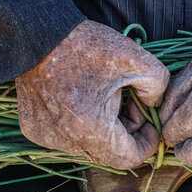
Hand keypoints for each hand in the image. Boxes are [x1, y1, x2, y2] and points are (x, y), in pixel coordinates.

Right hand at [16, 20, 168, 169]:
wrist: (35, 32)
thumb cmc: (85, 45)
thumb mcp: (136, 58)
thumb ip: (158, 85)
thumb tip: (153, 104)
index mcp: (90, 130)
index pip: (129, 158)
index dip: (147, 143)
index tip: (150, 121)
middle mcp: (65, 141)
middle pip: (109, 153)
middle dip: (127, 132)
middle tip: (131, 102)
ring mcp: (46, 137)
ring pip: (89, 145)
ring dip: (105, 128)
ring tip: (107, 96)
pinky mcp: (34, 129)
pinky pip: (67, 136)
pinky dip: (82, 124)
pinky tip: (83, 97)